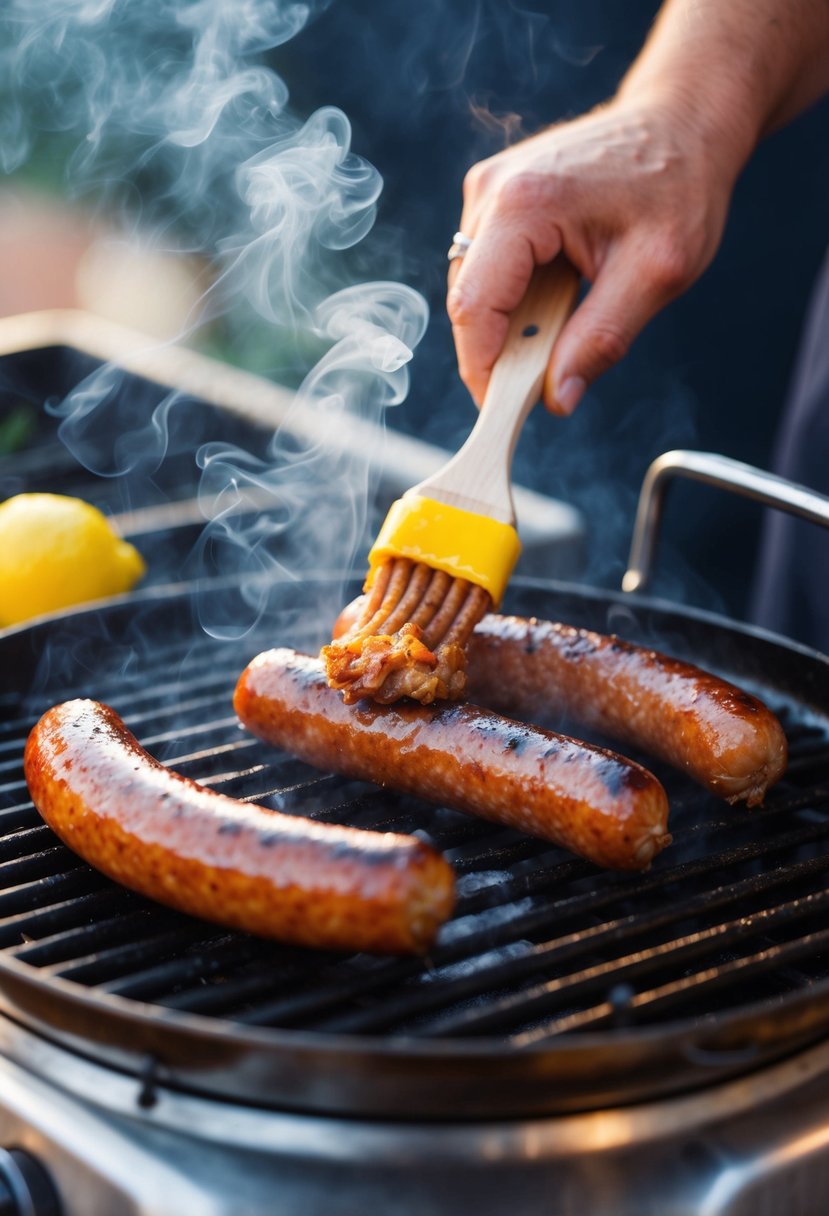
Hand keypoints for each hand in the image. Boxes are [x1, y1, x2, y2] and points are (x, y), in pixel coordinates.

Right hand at [447, 98, 736, 413]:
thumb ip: (602, 339)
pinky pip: (489, 270)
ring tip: (570, 320)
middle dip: (502, 350)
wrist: (682, 121)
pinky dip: (518, 298)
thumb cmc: (678, 185)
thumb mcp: (655, 274)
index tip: (504, 414)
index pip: (474, 309)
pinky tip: (561, 293)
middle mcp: (492, 191)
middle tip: (551, 377)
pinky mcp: (496, 198)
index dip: (483, 371)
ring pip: (475, 290)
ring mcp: (488, 190)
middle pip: (468, 303)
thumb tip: (558, 398)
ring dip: (512, 323)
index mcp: (524, 204)